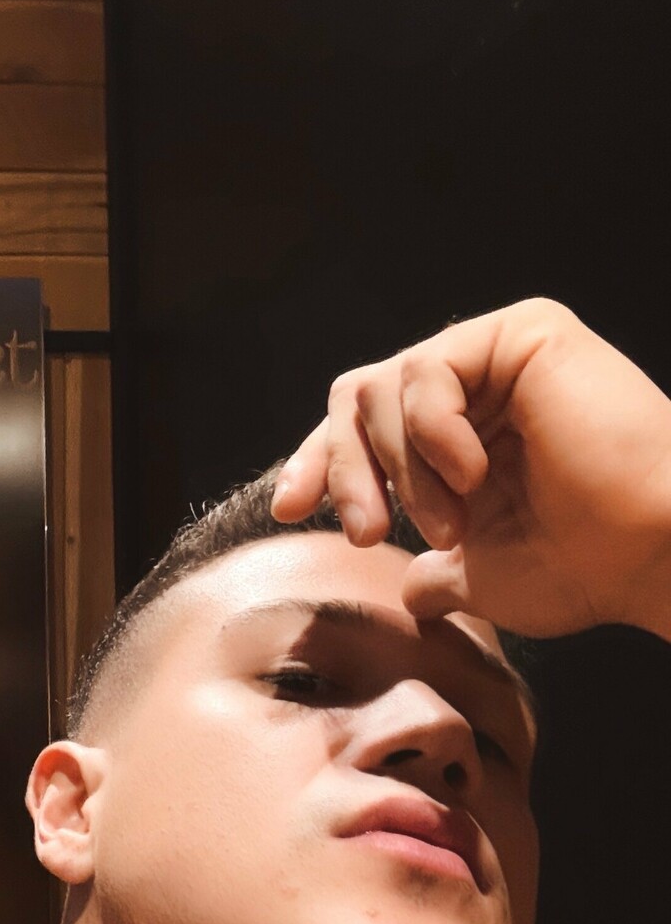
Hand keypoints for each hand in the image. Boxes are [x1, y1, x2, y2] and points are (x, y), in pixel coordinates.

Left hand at [270, 298, 670, 637]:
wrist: (652, 553)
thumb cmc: (586, 566)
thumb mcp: (484, 577)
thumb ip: (440, 574)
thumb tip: (411, 590)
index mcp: (465, 435)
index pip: (362, 431)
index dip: (319, 464)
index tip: (289, 509)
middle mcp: (479, 387)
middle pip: (355, 400)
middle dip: (343, 470)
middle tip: (361, 534)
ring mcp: (498, 356)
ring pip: (381, 387)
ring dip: (399, 468)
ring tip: (448, 522)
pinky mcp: (523, 332)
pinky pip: (427, 370)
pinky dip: (433, 433)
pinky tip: (474, 475)